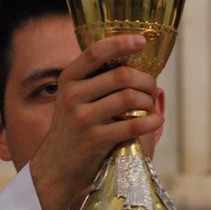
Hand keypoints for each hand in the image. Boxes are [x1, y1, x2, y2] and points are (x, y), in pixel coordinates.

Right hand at [30, 35, 162, 209]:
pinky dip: (150, 121)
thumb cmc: (72, 131)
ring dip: (148, 101)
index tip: (142, 40)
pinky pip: (133, 124)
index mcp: (68, 80)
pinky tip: (155, 121)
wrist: (55, 169)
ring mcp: (83, 118)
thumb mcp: (73, 100)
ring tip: (151, 106)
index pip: (95, 52)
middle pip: (121, 76)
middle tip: (152, 87)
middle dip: (145, 80)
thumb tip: (133, 62)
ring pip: (129, 98)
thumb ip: (94, 82)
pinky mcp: (96, 140)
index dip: (121, 43)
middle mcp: (73, 96)